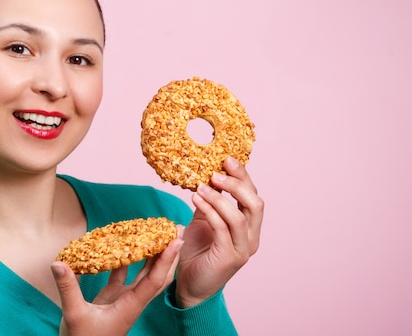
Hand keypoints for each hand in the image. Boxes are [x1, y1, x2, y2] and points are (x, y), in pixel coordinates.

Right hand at [51, 237, 183, 335]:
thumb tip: (58, 263)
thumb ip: (68, 288)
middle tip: (177, 229)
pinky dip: (127, 259)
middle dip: (170, 253)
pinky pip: (124, 274)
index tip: (176, 240)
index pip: (153, 280)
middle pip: (158, 275)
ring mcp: (124, 298)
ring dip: (153, 254)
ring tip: (160, 232)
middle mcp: (133, 301)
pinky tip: (125, 244)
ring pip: (145, 273)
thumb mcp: (74, 314)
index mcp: (131, 306)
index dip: (165, 260)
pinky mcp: (113, 298)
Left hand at [176, 156, 263, 307]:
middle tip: (216, 172)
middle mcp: (251, 237)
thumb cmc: (197, 251)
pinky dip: (210, 211)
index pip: (252, 195)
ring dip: (220, 198)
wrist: (189, 284)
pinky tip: (196, 199)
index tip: (226, 159)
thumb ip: (211, 201)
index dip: (242, 176)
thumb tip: (208, 174)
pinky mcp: (229, 258)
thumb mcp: (204, 219)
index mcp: (249, 226)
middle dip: (237, 184)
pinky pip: (222, 229)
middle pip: (255, 204)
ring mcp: (242, 249)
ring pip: (240, 217)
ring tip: (201, 186)